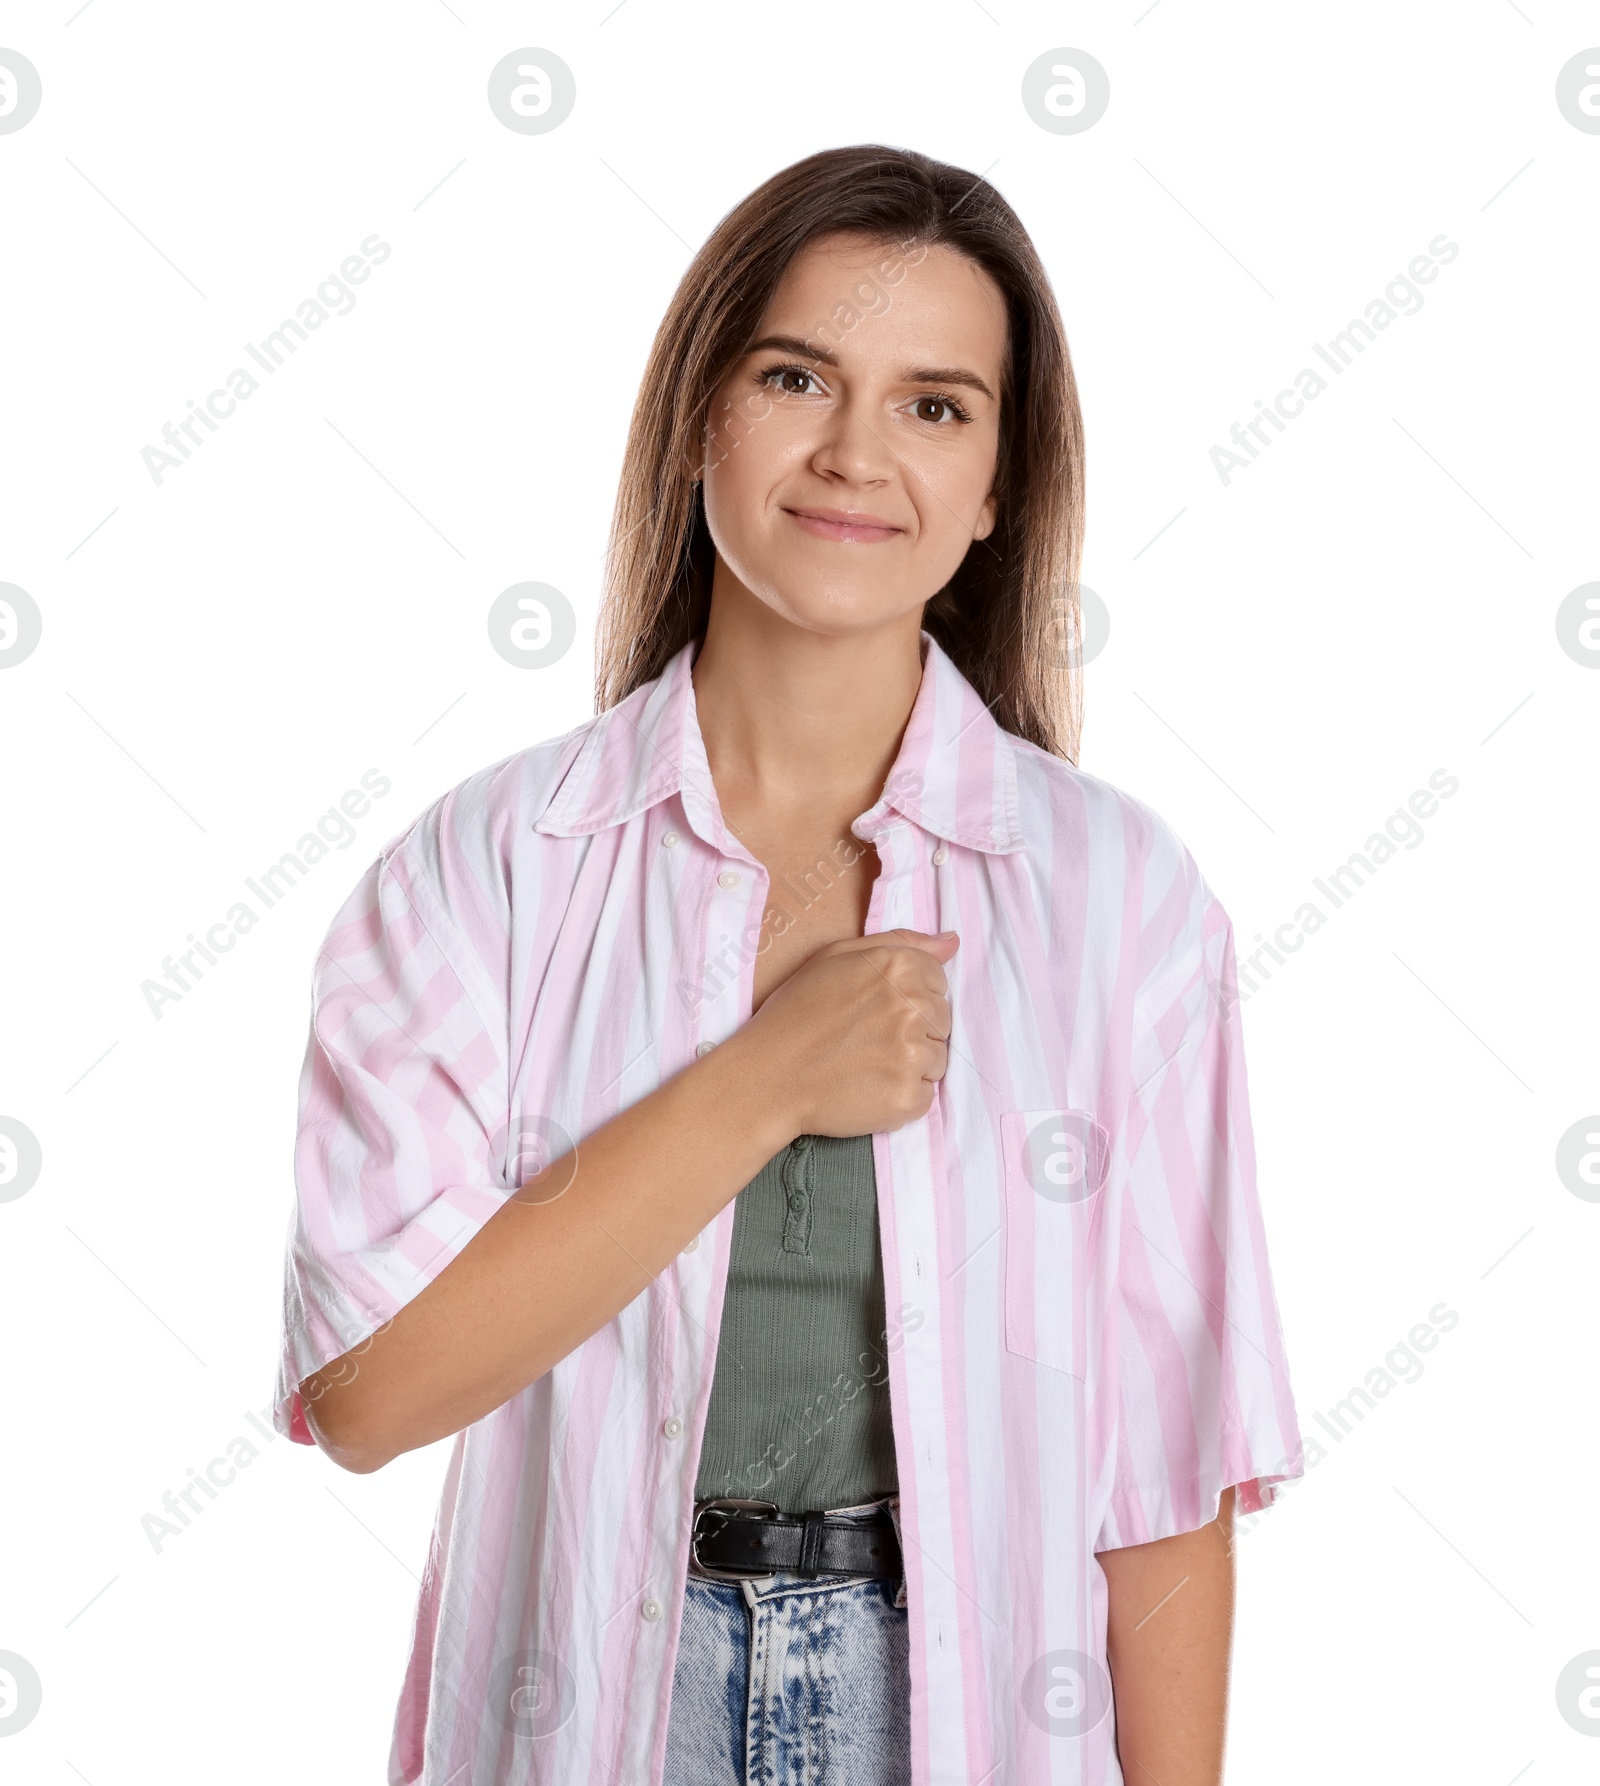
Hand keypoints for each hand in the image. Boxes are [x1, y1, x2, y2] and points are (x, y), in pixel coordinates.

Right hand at [729, 929, 958, 1138]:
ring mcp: (913, 1053)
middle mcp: (913, 1006)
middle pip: (941, 1021)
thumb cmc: (797, 1013)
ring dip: (908, 1064)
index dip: (906, 997)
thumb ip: (899, 943)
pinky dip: (901, 1096)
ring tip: (864, 1063)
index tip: (874, 1009)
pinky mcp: (908, 1096)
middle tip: (865, 1038)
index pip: (938, 982)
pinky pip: (925, 1095)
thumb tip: (951, 943)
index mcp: (899, 966)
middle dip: (912, 1030)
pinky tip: (867, 1087)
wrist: (768, 1076)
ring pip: (936, 1059)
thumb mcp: (837, 957)